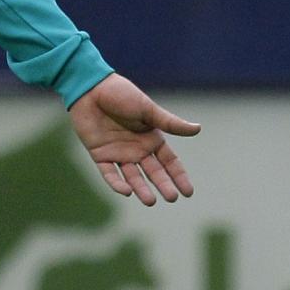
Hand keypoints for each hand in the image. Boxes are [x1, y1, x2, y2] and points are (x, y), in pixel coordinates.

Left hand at [69, 74, 200, 205]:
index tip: (188, 192)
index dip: (179, 176)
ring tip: (151, 201)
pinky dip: (117, 183)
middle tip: (171, 198)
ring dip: (141, 189)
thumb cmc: (122, 95)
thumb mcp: (148, 109)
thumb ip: (170, 123)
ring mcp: (119, 154)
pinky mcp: (100, 155)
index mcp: (151, 138)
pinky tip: (127, 191)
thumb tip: (198, 129)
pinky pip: (110, 174)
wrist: (91, 88)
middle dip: (163, 185)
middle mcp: (137, 149)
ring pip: (133, 177)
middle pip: (153, 172)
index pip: (169, 162)